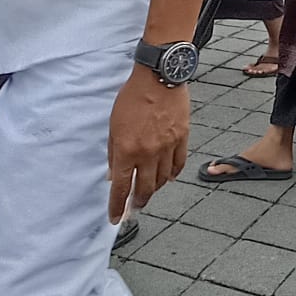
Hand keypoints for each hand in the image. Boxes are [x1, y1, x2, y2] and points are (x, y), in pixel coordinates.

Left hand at [108, 69, 188, 223]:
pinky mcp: (181, 138)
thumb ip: (114, 152)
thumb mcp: (113, 125)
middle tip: (134, 208)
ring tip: (149, 191)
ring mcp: (167, 147)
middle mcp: (147, 153)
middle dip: (138, 202)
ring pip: (162, 180)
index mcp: (127, 150)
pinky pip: (178, 164)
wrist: (158, 77)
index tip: (115, 218)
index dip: (117, 206)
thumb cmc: (131, 97)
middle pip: (144, 189)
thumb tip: (114, 174)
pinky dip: (172, 174)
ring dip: (154, 189)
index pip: (121, 188)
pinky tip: (168, 177)